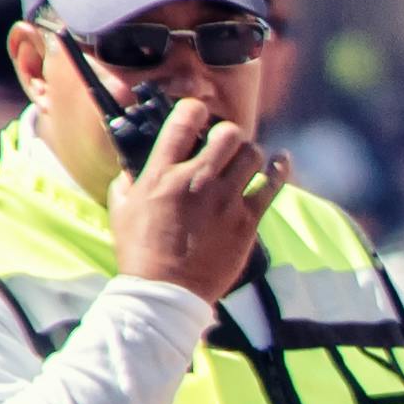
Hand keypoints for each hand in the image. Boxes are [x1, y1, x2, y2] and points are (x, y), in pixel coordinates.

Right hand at [105, 100, 282, 298]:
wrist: (165, 293)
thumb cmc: (139, 252)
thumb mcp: (122, 209)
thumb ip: (129, 180)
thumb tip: (133, 165)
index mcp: (162, 174)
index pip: (183, 122)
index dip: (194, 110)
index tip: (197, 114)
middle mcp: (195, 181)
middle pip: (227, 133)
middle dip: (227, 134)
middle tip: (224, 145)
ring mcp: (224, 201)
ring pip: (252, 154)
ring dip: (248, 153)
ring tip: (244, 161)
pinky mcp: (246, 222)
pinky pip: (272, 185)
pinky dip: (279, 168)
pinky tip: (281, 161)